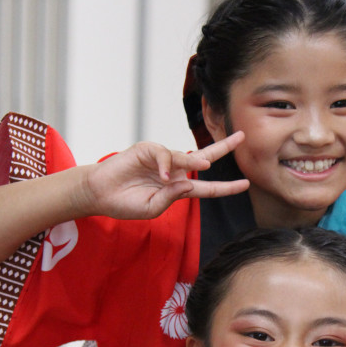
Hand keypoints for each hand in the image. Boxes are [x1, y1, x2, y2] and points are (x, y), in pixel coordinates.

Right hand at [76, 131, 248, 219]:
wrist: (100, 194)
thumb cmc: (125, 204)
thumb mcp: (153, 209)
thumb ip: (172, 198)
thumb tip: (190, 184)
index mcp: (177, 188)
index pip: (207, 188)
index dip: (226, 187)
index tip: (245, 184)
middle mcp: (174, 171)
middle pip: (204, 158)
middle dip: (223, 148)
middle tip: (242, 137)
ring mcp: (161, 160)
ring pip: (186, 156)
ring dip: (196, 161)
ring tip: (204, 166)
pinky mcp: (147, 150)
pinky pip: (164, 154)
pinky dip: (166, 164)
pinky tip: (161, 176)